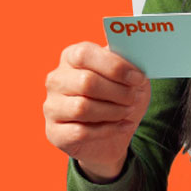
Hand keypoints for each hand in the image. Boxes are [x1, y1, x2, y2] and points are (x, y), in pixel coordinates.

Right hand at [43, 42, 150, 182]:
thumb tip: (135, 57)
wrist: (111, 136)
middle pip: (86, 82)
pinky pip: (81, 132)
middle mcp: (56, 80)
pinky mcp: (55, 132)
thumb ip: (127, 63)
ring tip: (128, 111)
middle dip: (117, 91)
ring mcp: (52, 106)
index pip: (84, 54)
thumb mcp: (127, 77)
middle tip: (133, 97)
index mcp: (71, 57)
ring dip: (113, 111)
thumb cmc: (118, 98)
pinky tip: (123, 126)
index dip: (114, 66)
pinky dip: (109, 130)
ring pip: (82, 108)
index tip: (137, 78)